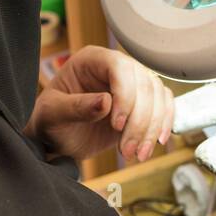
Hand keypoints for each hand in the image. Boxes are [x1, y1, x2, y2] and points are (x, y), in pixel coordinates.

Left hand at [24, 46, 174, 162]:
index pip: (119, 67)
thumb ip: (76, 107)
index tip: (116, 125)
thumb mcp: (53, 115)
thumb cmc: (51, 122)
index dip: (124, 95)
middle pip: (144, 84)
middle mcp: (115, 67)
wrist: (59, 139)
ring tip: (137, 154)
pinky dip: (163, 126)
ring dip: (153, 128)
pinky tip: (155, 144)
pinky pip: (164, 107)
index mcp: (91, 60)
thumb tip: (105, 101)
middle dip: (140, 121)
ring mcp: (132, 84)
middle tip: (128, 150)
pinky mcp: (143, 103)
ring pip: (158, 97)